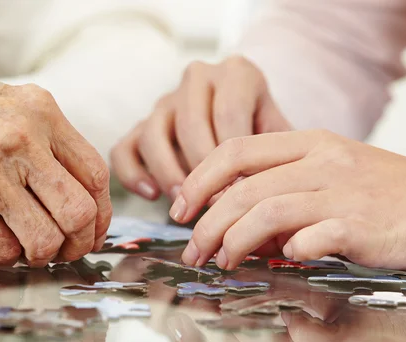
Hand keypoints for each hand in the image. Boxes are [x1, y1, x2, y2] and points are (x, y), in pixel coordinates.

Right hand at [0, 63, 110, 266]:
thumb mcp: (1, 102)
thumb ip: (41, 138)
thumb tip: (77, 191)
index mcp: (39, 111)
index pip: (95, 175)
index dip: (101, 213)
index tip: (92, 229)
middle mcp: (21, 140)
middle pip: (79, 213)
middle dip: (77, 243)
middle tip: (64, 250)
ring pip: (44, 241)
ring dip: (37, 255)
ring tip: (24, 247)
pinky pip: (1, 251)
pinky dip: (1, 258)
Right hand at [110, 56, 290, 200]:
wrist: (246, 121)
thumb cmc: (266, 134)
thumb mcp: (282, 134)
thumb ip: (278, 153)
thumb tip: (270, 191)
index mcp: (236, 73)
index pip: (229, 114)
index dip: (234, 160)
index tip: (241, 193)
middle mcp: (197, 79)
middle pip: (190, 124)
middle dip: (202, 170)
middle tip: (215, 204)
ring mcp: (164, 102)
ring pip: (153, 134)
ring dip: (168, 174)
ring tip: (185, 203)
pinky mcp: (139, 127)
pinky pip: (123, 149)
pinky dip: (133, 174)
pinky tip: (152, 195)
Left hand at [171, 130, 405, 273]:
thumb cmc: (400, 200)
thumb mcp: (341, 180)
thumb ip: (293, 194)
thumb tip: (245, 229)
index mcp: (314, 142)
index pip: (237, 149)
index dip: (199, 178)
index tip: (180, 207)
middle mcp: (325, 161)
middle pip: (243, 185)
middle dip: (205, 221)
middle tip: (191, 250)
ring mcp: (345, 192)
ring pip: (266, 210)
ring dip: (232, 239)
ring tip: (220, 262)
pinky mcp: (365, 227)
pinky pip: (309, 238)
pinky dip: (286, 254)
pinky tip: (279, 265)